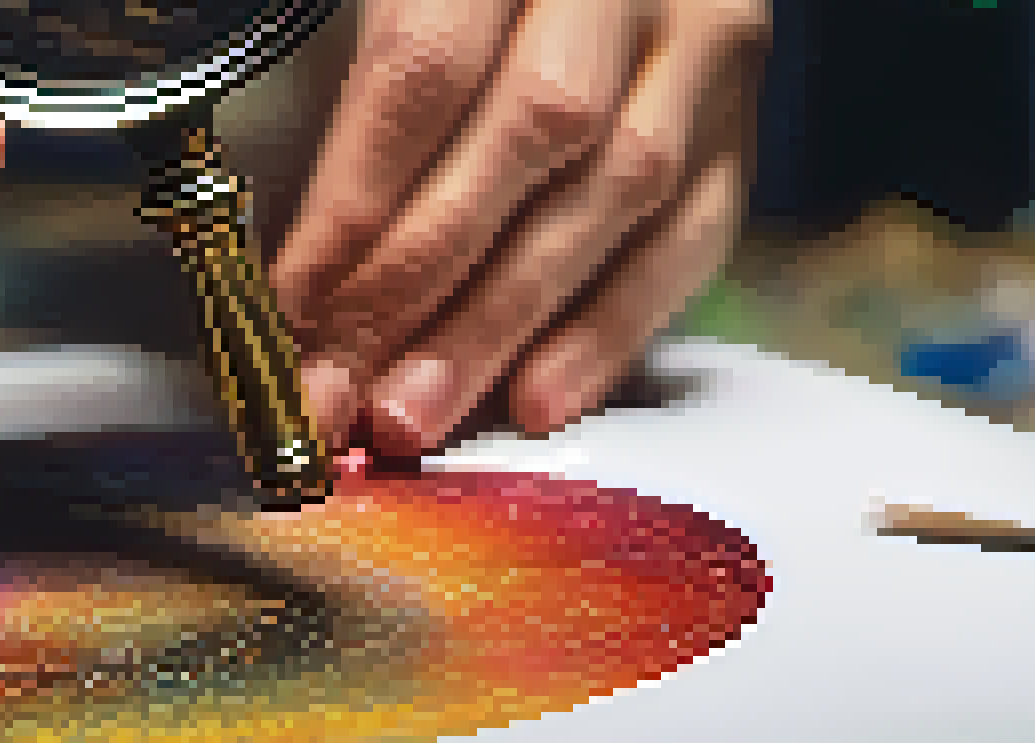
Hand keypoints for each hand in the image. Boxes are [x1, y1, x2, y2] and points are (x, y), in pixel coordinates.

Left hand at [272, 0, 766, 455]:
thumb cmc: (463, 0)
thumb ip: (362, 89)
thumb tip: (304, 262)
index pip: (426, 67)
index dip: (354, 202)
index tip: (292, 305)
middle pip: (530, 133)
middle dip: (421, 281)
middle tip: (342, 384)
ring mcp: (700, 40)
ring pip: (617, 191)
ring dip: (503, 324)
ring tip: (416, 410)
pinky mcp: (742, 113)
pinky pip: (692, 234)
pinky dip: (610, 329)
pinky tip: (537, 399)